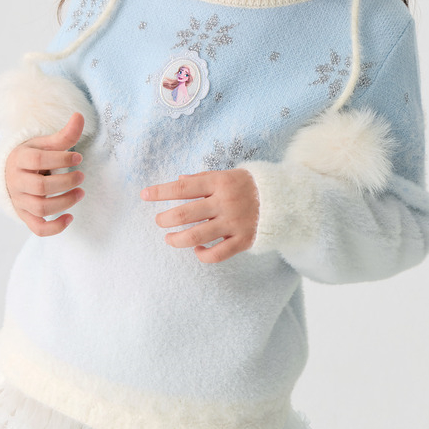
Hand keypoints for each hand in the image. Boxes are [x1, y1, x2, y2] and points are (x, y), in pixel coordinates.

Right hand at [5, 112, 85, 235]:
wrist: (9, 173)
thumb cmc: (31, 156)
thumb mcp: (44, 144)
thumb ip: (64, 135)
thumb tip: (79, 116)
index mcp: (19, 159)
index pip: (38, 160)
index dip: (60, 158)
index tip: (78, 156)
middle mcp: (16, 182)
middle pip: (40, 187)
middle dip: (66, 182)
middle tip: (81, 176)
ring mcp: (20, 201)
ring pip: (41, 208)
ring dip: (65, 202)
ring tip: (81, 193)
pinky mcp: (25, 216)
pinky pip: (38, 228)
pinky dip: (55, 228)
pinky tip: (70, 217)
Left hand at [140, 168, 259, 262]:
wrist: (284, 199)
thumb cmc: (248, 185)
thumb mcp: (226, 174)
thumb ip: (203, 179)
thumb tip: (179, 181)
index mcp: (219, 182)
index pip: (183, 187)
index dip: (161, 192)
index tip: (144, 195)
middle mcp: (224, 202)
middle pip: (185, 213)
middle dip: (165, 219)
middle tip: (159, 221)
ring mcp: (234, 223)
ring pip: (196, 236)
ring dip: (176, 240)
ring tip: (169, 239)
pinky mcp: (243, 240)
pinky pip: (217, 254)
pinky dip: (202, 254)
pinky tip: (197, 250)